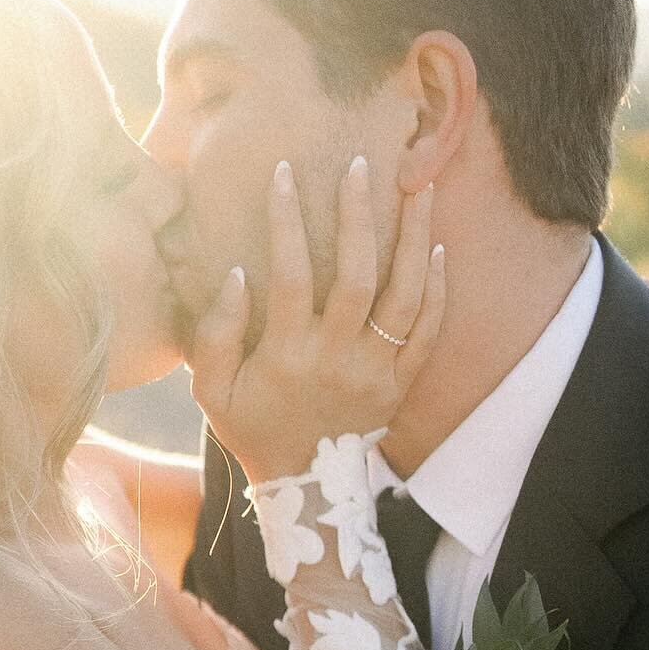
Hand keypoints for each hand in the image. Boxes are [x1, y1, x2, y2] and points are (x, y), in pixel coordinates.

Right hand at [190, 157, 445, 482]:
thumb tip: (237, 275)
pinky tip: (437, 248)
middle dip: (359, 216)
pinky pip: (427, 333)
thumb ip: (214, 336)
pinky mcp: (401, 385)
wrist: (303, 485)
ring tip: (419, 187)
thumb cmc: (251, 427)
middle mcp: (336, 360)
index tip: (285, 172)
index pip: (289, 276)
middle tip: (362, 165)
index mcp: (287, 357)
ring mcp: (375, 373)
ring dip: (413, 238)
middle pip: (356, 277)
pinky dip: (436, 291)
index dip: (287, 221)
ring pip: (403, 297)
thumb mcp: (211, 392)